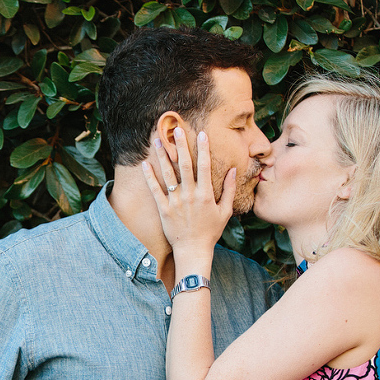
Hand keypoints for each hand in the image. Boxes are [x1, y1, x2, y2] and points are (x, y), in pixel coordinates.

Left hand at [142, 127, 234, 259]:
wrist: (193, 250)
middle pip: (184, 165)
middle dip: (181, 145)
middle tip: (176, 129)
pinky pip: (155, 190)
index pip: (205, 166)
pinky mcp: (163, 209)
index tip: (201, 133)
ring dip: (163, 156)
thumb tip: (234, 170)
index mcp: (206, 194)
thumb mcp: (225, 212)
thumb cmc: (211, 232)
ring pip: (168, 174)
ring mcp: (175, 202)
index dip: (203, 148)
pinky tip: (145, 164)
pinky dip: (149, 177)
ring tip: (158, 140)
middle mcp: (190, 195)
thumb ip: (229, 190)